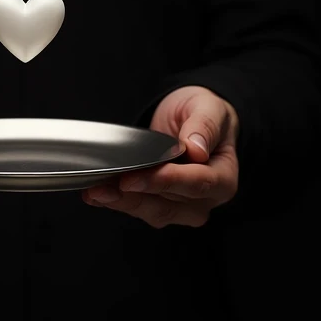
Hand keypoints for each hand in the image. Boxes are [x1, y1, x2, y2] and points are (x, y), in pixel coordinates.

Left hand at [83, 85, 239, 228]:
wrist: (191, 119)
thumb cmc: (204, 114)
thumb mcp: (208, 108)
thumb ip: (204, 126)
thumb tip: (196, 148)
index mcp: (224, 177)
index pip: (197, 184)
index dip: (166, 181)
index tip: (137, 177)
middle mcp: (205, 199)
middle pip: (170, 205)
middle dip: (136, 196)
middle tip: (109, 185)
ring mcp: (183, 207)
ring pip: (151, 212)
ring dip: (121, 203)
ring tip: (97, 190)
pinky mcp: (161, 206)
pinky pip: (139, 208)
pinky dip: (117, 201)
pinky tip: (97, 193)